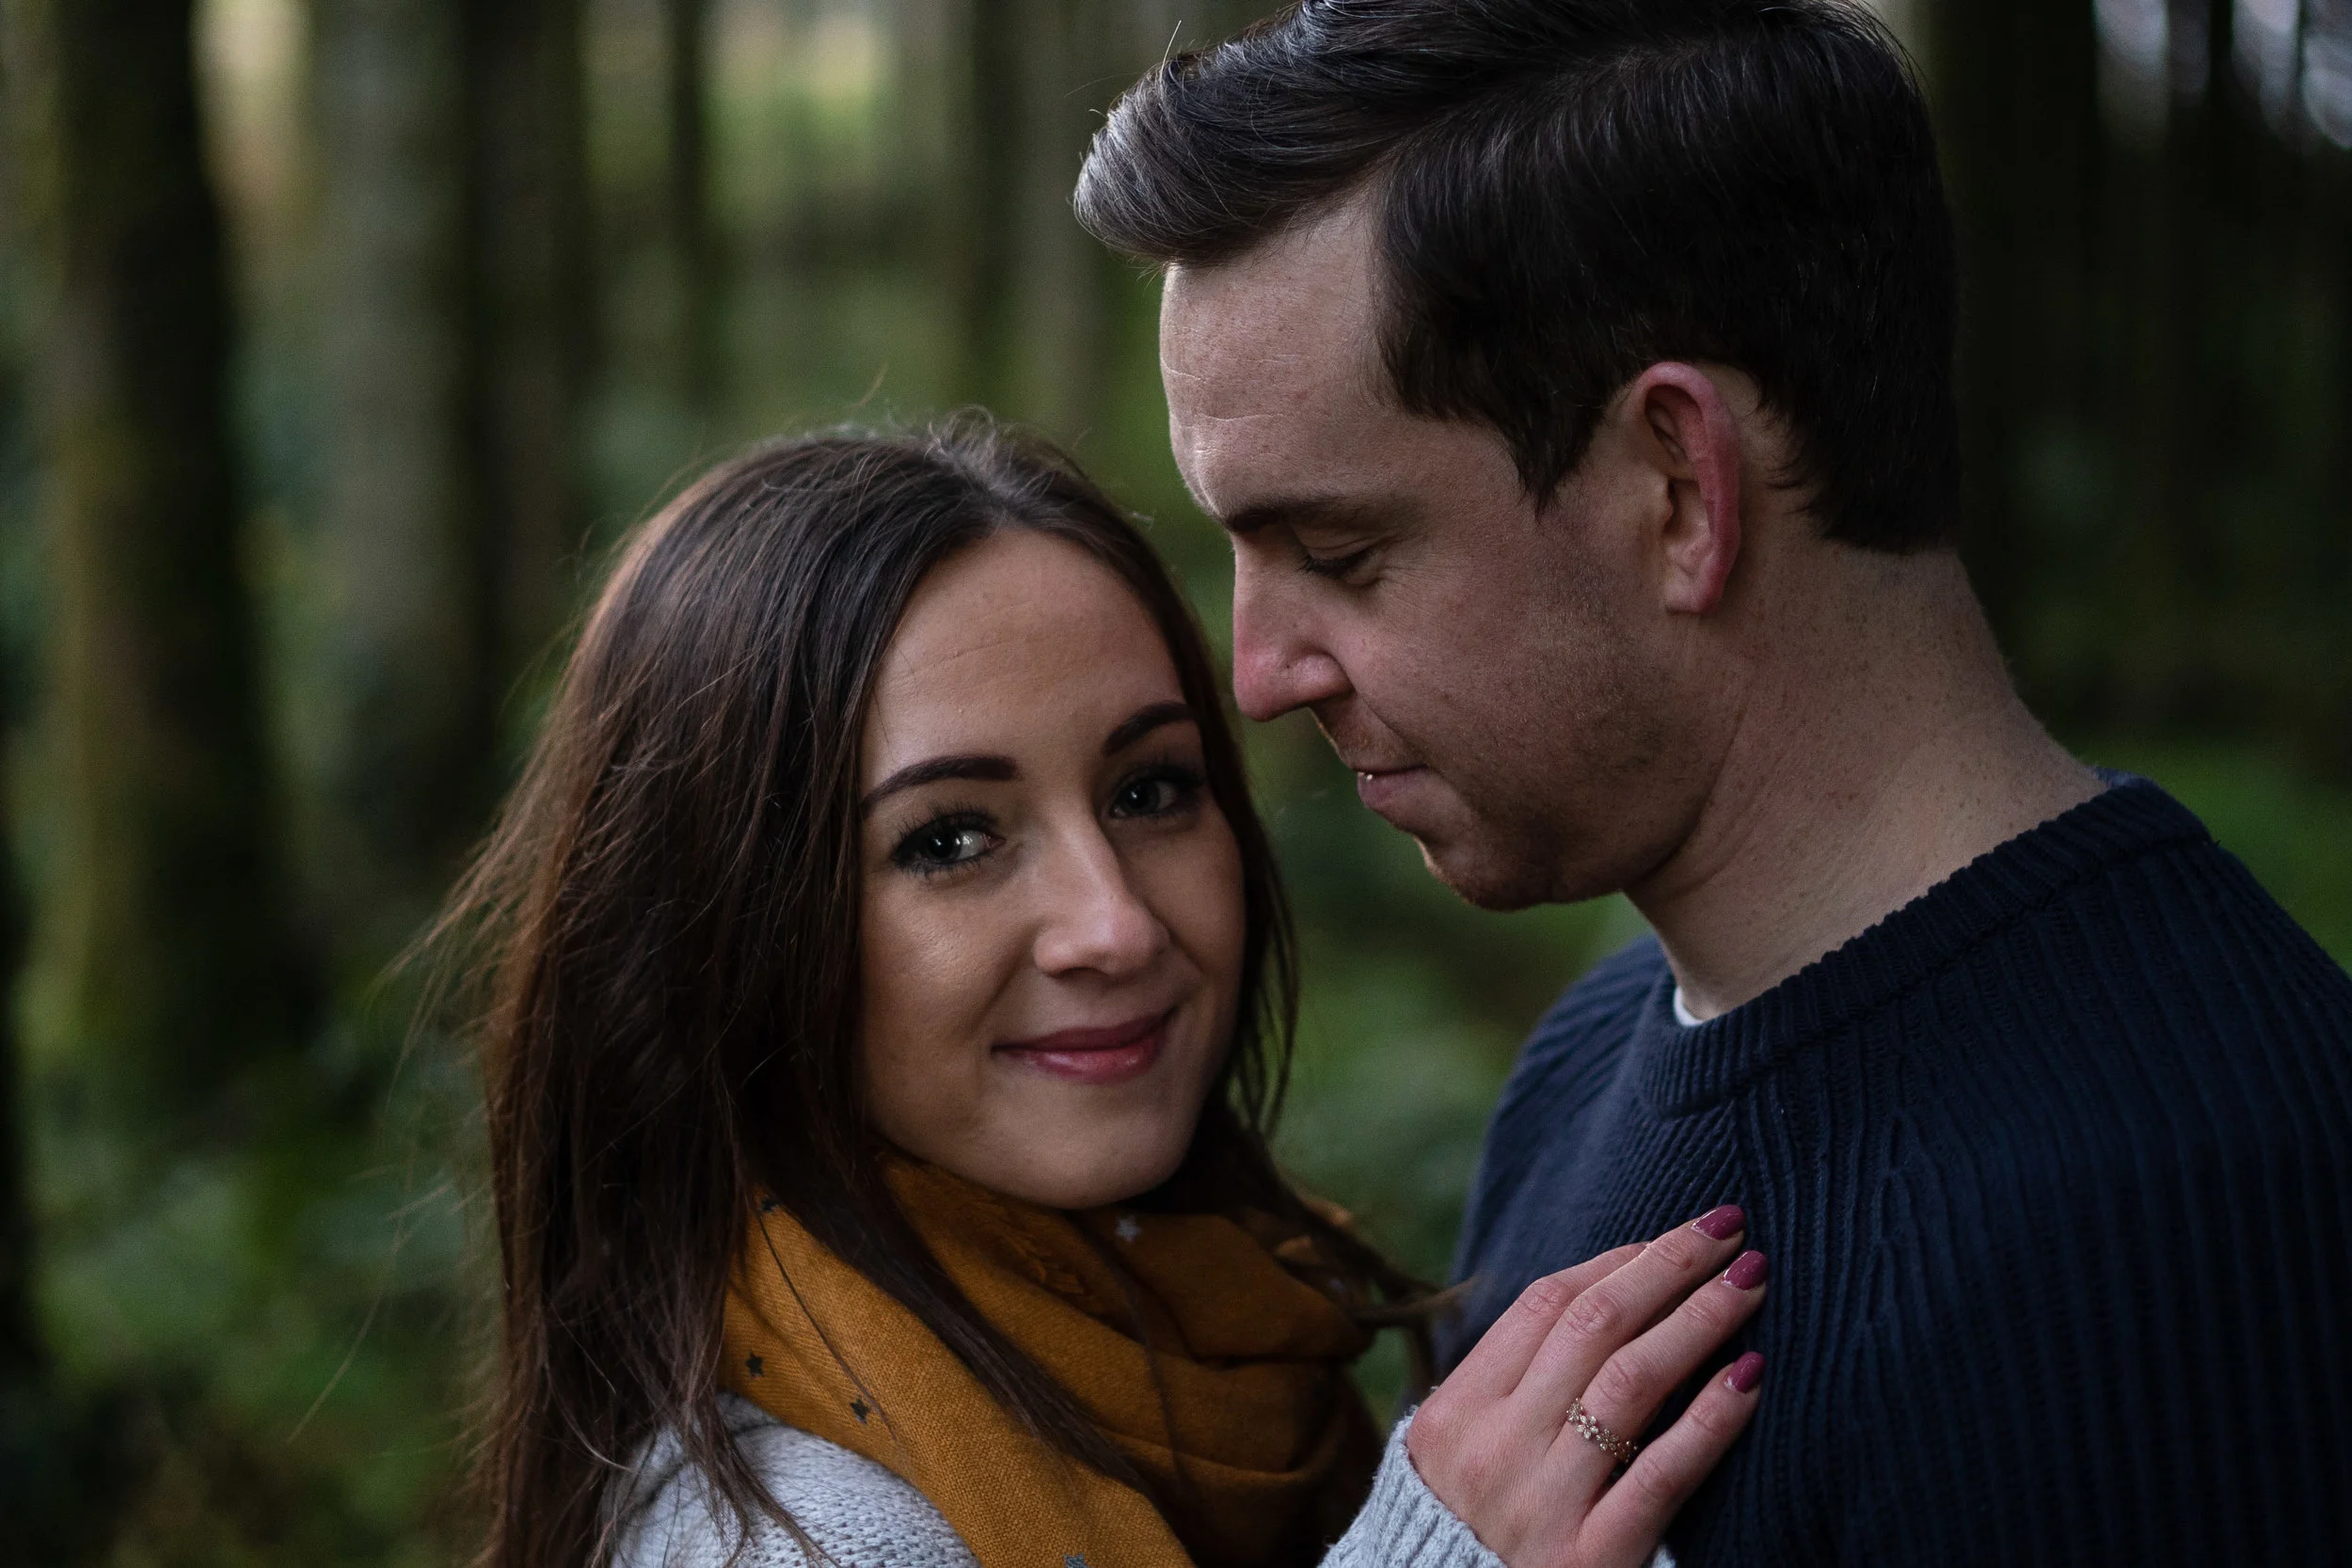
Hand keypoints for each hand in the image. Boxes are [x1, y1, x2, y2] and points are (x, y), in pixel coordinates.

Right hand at [1405, 1209, 1766, 1567]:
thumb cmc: (1481, 1534)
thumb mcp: (1471, 1454)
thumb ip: (1518, 1385)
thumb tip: (1616, 1290)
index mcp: (1456, 1414)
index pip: (1544, 1304)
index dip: (1619, 1261)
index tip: (1677, 1237)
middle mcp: (1494, 1450)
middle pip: (1592, 1328)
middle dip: (1669, 1268)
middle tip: (1731, 1231)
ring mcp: (1543, 1504)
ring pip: (1630, 1382)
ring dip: (1699, 1320)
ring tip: (1750, 1282)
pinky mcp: (1592, 1559)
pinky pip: (1663, 1471)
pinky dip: (1711, 1417)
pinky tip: (1749, 1376)